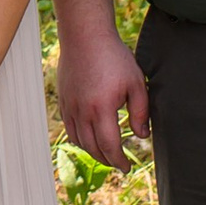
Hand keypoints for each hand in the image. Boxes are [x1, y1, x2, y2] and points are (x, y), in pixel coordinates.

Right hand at [56, 21, 149, 170]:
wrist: (85, 37)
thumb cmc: (113, 57)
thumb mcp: (136, 83)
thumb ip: (140, 112)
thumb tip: (142, 135)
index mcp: (102, 109)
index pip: (109, 146)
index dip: (119, 161)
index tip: (127, 167)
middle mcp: (82, 111)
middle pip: (93, 148)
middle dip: (107, 160)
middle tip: (118, 164)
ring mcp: (70, 106)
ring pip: (78, 140)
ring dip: (93, 151)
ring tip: (106, 153)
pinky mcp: (63, 100)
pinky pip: (69, 128)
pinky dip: (79, 139)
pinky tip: (90, 137)